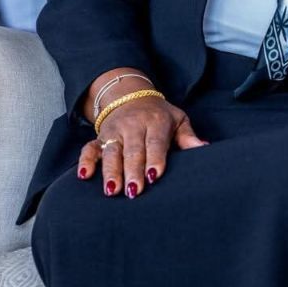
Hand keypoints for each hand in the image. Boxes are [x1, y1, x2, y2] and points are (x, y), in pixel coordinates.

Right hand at [77, 97, 206, 197]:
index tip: (155, 175)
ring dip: (111, 171)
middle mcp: (133, 126)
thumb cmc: (160, 115)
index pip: (156, 142)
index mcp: (156, 121)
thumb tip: (204, 148)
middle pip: (133, 150)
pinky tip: (84, 175)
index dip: (155, 158)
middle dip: (133, 171)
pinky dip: (85, 160)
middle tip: (134, 191)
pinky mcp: (99, 137)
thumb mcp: (178, 119)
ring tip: (112, 190)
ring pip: (111, 152)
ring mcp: (114, 132)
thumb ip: (188, 136)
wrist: (132, 95)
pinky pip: (89, 148)